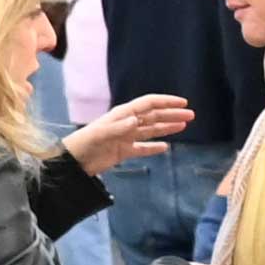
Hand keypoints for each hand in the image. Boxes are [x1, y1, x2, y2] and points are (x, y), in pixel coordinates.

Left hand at [63, 95, 191, 173]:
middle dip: (172, 114)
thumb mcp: (101, 134)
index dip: (166, 102)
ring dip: (167, 127)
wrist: (73, 162)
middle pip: (154, 116)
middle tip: (191, 116)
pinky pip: (143, 148)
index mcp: (123, 115)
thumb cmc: (85, 143)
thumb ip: (119, 127)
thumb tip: (137, 120)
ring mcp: (126, 137)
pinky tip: (165, 147)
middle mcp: (127, 123)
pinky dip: (154, 147)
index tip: (183, 103)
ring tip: (183, 126)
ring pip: (151, 130)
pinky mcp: (123, 151)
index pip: (148, 104)